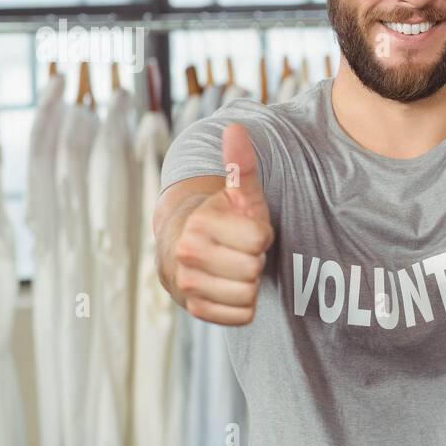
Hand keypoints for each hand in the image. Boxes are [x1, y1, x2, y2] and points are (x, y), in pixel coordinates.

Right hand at [172, 123, 273, 324]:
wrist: (185, 248)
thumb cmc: (221, 218)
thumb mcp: (237, 193)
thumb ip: (241, 164)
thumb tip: (236, 129)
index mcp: (199, 224)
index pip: (259, 239)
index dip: (260, 234)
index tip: (245, 228)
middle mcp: (186, 256)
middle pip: (254, 268)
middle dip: (254, 259)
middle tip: (239, 249)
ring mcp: (188, 285)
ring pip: (249, 294)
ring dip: (249, 282)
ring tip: (234, 266)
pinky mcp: (196, 311)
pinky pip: (243, 315)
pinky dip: (243, 305)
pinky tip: (229, 286)